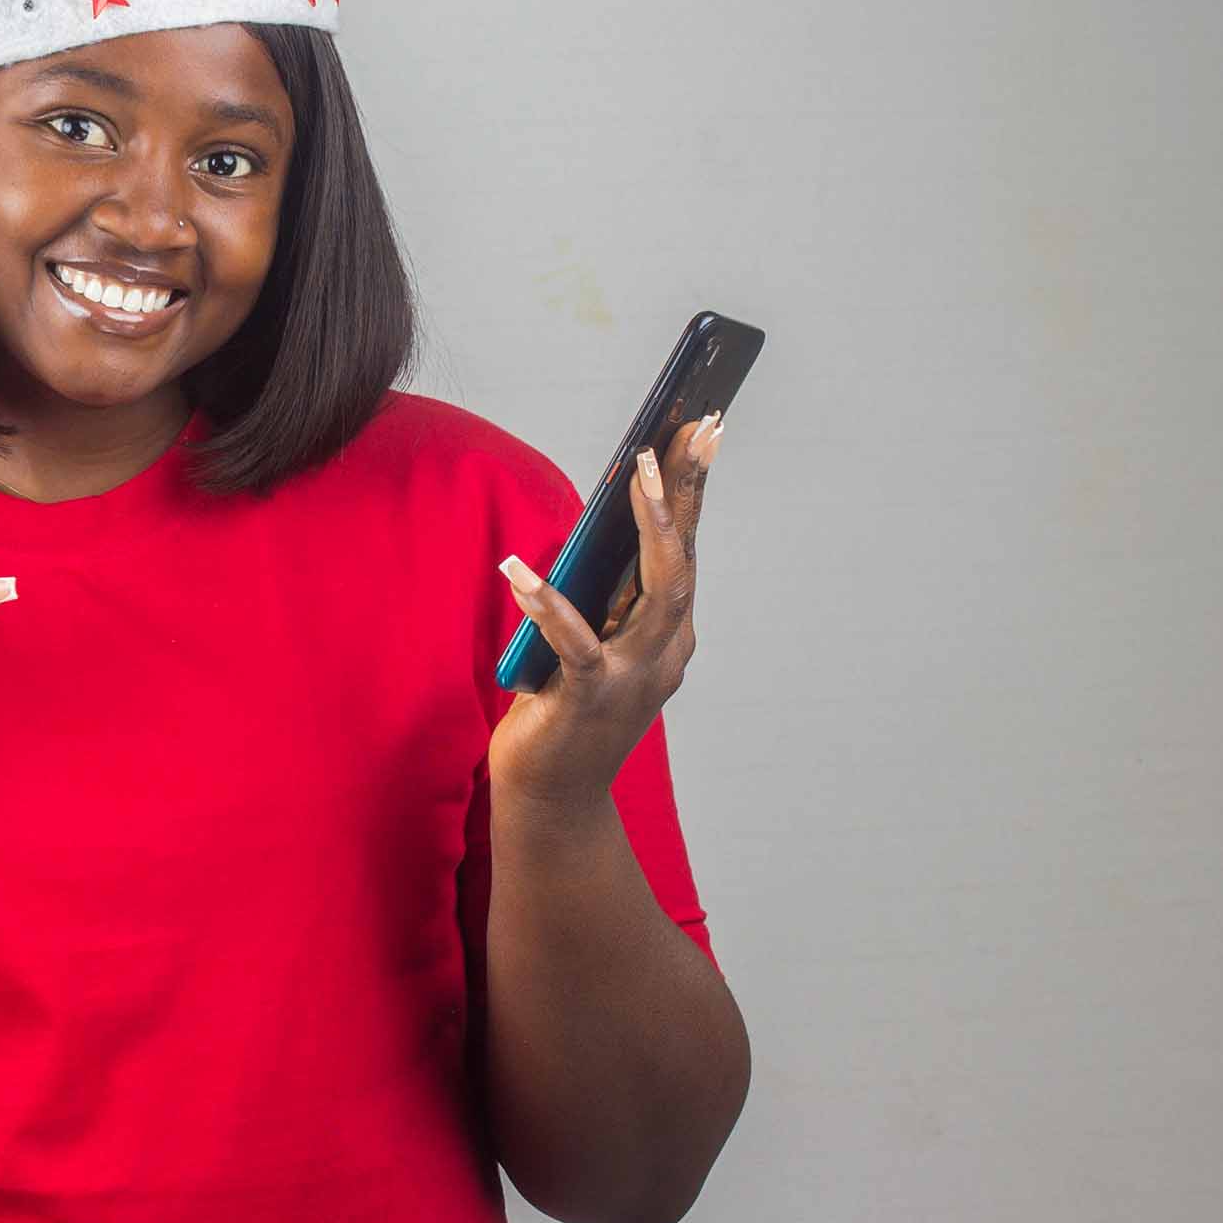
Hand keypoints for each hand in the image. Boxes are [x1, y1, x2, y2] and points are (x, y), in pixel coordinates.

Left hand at [487, 409, 722, 816]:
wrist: (552, 796)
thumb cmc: (567, 707)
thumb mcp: (593, 639)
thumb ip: (604, 593)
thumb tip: (598, 523)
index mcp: (667, 633)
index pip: (687, 548)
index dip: (695, 487)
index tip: (704, 426)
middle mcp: (665, 652)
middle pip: (686, 559)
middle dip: (690, 491)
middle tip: (693, 429)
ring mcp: (634, 678)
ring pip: (658, 594)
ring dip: (651, 529)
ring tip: (634, 472)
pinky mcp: (589, 699)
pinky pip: (576, 644)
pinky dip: (549, 605)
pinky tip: (518, 569)